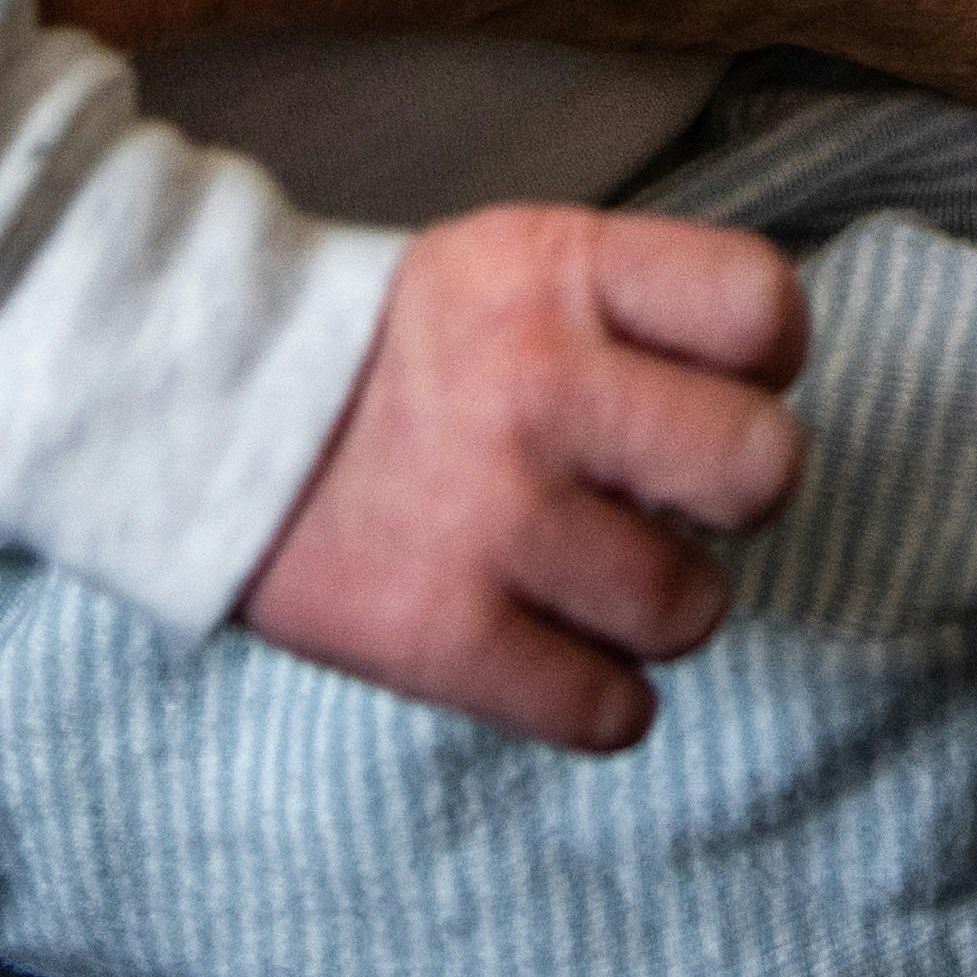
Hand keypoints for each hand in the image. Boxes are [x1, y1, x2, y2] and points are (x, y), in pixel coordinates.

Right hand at [238, 202, 806, 747]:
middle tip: (670, 492)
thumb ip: (636, 310)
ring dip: (657, 604)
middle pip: (762, 468)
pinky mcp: (444, 638)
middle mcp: (539, 386)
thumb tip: (760, 395)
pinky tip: (554, 646)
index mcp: (560, 270)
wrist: (209, 407)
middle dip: (732, 494)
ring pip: (693, 609)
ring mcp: (493, 519)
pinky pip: (611, 714)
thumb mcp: (515, 261)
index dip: (766, 358)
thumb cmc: (403, 343)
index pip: (761, 307)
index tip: (722, 380)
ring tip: (590, 570)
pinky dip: (598, 697)